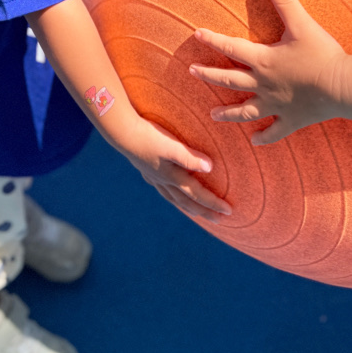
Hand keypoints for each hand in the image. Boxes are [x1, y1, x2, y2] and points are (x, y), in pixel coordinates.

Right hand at [116, 114, 231, 222]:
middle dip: (204, 211)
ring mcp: (154, 177)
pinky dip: (171, 195)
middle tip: (220, 220)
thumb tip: (210, 167)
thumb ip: (189, 157)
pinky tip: (170, 191)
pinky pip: (163, 188)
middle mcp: (163, 181)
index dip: (213, 203)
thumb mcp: (171, 146)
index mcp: (171, 176)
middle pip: (187, 201)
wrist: (122, 132)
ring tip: (197, 213)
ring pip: (174, 198)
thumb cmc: (148, 136)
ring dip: (187, 207)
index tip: (229, 211)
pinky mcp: (147, 169)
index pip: (197, 194)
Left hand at [189, 0, 346, 145]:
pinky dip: (264, 137)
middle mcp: (264, 84)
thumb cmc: (322, 54)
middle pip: (230, 80)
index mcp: (264, 60)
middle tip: (192, 72)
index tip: (196, 34)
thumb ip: (285, 0)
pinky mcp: (293, 120)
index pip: (231, 47)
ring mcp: (277, 105)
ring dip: (228, 114)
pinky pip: (274, 131)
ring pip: (246, 111)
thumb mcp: (302, 23)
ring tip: (212, 116)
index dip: (213, 39)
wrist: (344, 87)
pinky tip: (254, 142)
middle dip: (209, 75)